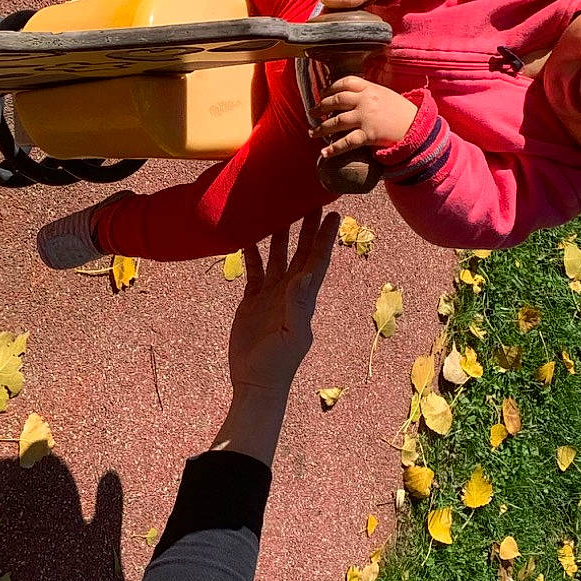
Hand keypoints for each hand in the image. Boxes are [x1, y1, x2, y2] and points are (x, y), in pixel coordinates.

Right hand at [226, 216, 340, 401]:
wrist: (255, 382)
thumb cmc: (278, 364)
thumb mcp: (291, 335)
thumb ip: (297, 305)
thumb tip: (305, 274)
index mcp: (304, 297)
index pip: (317, 260)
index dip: (325, 238)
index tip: (333, 213)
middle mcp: (290, 291)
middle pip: (301, 251)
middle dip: (306, 226)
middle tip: (310, 198)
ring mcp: (271, 294)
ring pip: (278, 256)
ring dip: (280, 233)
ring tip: (279, 207)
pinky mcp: (253, 300)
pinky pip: (254, 270)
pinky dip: (252, 253)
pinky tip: (247, 235)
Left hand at [315, 76, 418, 160]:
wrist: (419, 127)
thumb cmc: (404, 112)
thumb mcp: (387, 96)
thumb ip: (370, 94)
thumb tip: (355, 97)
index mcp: (370, 88)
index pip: (345, 82)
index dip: (331, 88)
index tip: (323, 93)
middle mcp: (365, 100)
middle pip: (336, 100)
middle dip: (320, 107)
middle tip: (312, 112)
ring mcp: (365, 117)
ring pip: (336, 121)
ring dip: (321, 128)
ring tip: (312, 132)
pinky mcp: (368, 135)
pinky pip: (346, 142)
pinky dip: (333, 148)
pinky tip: (324, 153)